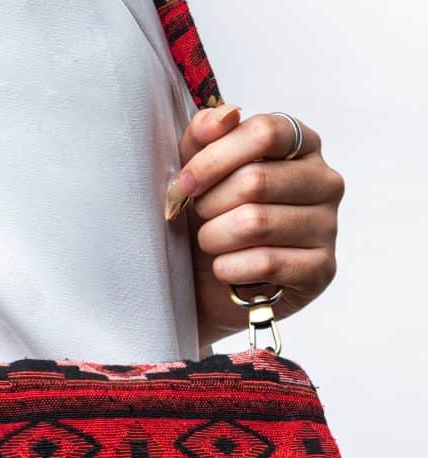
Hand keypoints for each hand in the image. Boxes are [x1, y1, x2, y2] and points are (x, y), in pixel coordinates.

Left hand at [166, 105, 345, 347]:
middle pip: (256, 180)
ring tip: (211, 245)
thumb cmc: (211, 221)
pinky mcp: (321, 269)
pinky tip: (225, 270)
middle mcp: (324, 181)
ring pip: (256, 223)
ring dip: (215, 238)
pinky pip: (266, 262)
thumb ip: (203, 136)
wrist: (210, 286)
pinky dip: (230, 268)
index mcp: (301, 145)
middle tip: (199, 220)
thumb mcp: (199, 173)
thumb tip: (225, 115)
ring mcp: (328, 226)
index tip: (185, 184)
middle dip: (209, 205)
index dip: (214, 158)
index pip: (264, 132)